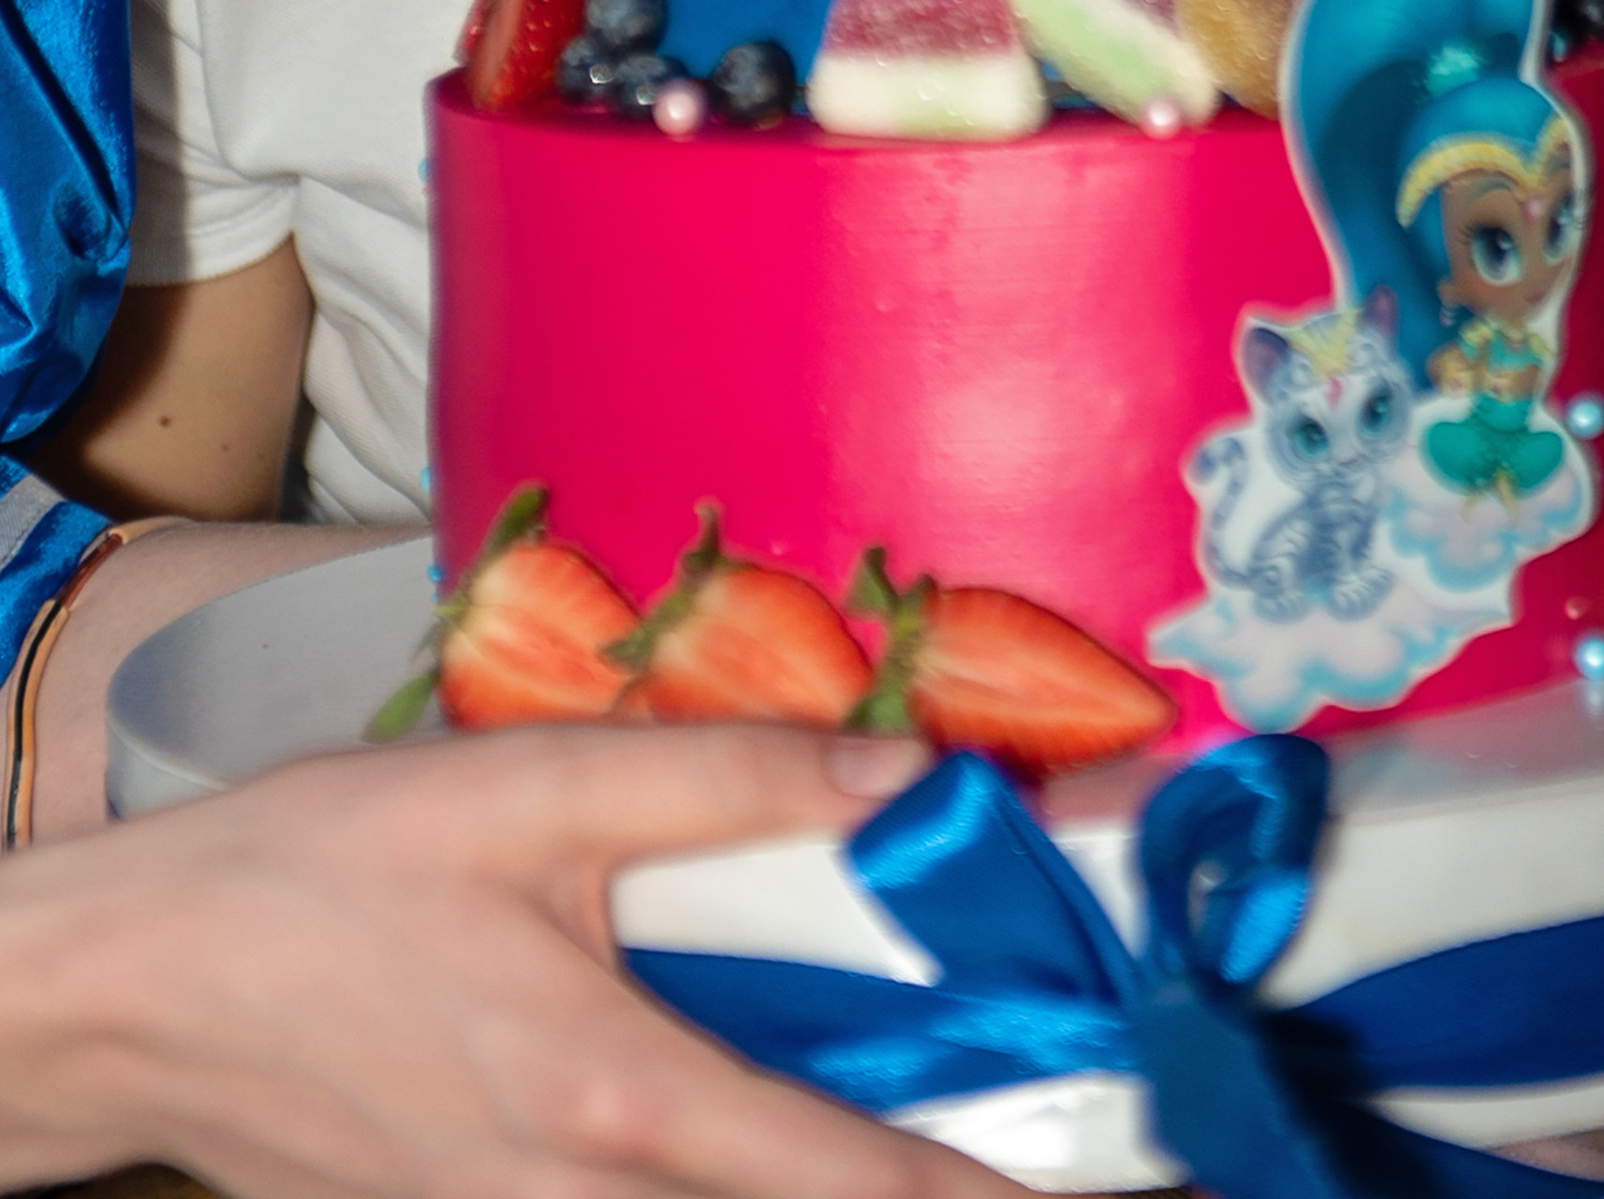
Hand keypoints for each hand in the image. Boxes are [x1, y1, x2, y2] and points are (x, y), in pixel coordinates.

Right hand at [0, 718, 1004, 1198]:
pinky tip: (781, 1100)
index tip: (1145, 1185)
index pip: (875, 1193)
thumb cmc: (318, 880)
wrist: (136, 999)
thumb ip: (743, 778)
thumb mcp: (533, 788)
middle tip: (1088, 1131)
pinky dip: (753, 1176)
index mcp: (625, 1107)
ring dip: (858, 1175)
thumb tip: (923, 770)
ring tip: (971, 1107)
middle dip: (958, 1188)